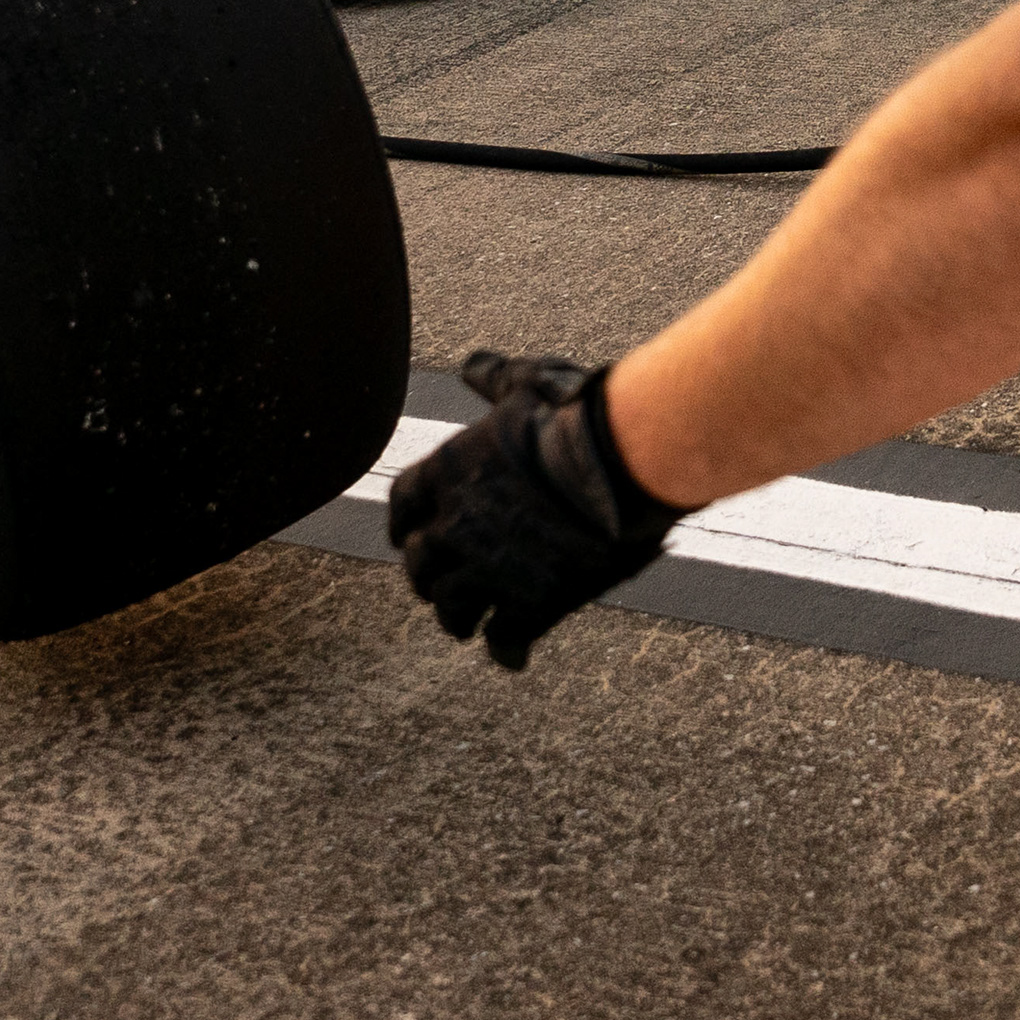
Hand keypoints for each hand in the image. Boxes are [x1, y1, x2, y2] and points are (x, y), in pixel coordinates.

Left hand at [388, 351, 680, 669]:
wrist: (618, 464)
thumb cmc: (574, 416)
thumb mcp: (528, 385)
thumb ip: (496, 378)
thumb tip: (473, 363)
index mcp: (446, 473)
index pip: (401, 506)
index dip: (403, 524)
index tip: (407, 536)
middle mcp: (454, 526)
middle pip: (420, 564)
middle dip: (429, 576)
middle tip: (441, 585)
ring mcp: (488, 571)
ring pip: (451, 609)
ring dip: (457, 618)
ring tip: (468, 626)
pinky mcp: (528, 605)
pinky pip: (502, 641)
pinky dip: (504, 651)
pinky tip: (512, 656)